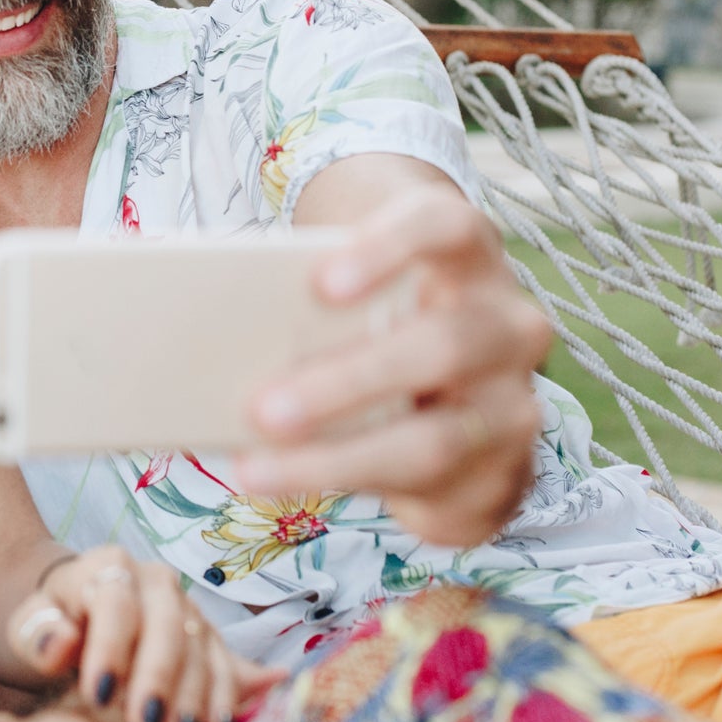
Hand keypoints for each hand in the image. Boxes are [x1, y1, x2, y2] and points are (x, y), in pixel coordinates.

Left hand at [6, 546, 280, 721]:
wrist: (79, 612)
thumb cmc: (54, 623)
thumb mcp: (31, 626)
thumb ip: (39, 633)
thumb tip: (62, 642)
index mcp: (108, 565)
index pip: (115, 604)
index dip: (110, 649)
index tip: (99, 695)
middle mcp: (156, 579)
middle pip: (166, 623)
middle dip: (158, 676)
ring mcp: (187, 606)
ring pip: (199, 647)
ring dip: (193, 695)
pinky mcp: (208, 634)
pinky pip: (224, 663)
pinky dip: (223, 698)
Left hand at [240, 181, 550, 546]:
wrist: (456, 377)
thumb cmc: (379, 313)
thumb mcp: (357, 295)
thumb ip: (309, 303)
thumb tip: (207, 333)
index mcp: (467, 253)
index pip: (444, 227)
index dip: (388, 249)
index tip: (320, 283)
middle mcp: (508, 324)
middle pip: (443, 345)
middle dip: (346, 383)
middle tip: (263, 409)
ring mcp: (514, 402)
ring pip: (435, 440)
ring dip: (336, 459)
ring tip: (257, 468)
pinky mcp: (506, 473)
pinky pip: (435, 495)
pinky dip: (356, 494)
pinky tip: (299, 491)